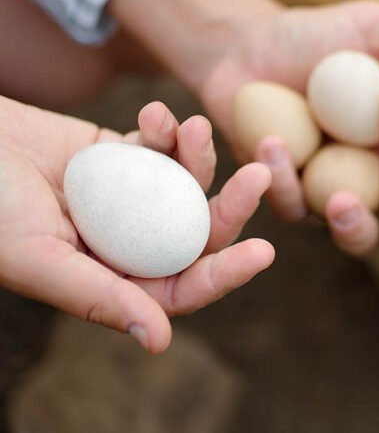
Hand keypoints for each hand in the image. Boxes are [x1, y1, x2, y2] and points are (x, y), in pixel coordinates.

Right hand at [0, 98, 273, 352]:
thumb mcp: (38, 257)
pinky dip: (166, 129)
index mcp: (116, 279)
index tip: (263, 252)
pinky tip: (155, 114)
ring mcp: (135, 197)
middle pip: (198, 232)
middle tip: (259, 175)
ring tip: (196, 129)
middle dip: (233, 206)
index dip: (226, 274)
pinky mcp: (129, 156)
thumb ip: (98, 297)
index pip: (183, 286)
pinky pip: (162, 145)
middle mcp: (133, 241)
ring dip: (201, 157)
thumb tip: (161, 340)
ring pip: (188, 184)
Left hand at [108, 0, 378, 294]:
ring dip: (355, 230)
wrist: (245, 48)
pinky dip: (284, 182)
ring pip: (360, 234)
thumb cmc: (312, 35)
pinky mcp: (294, 195)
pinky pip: (296, 206)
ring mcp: (338, 189)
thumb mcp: (367, 26)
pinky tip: (269, 144)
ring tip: (340, 203)